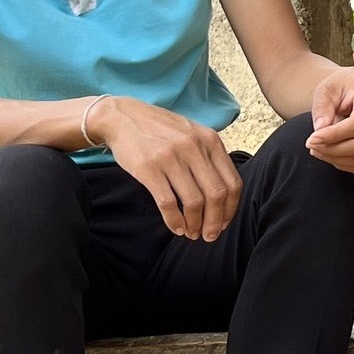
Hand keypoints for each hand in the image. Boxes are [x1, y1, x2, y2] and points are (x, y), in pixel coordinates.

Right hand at [91, 96, 242, 241]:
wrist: (121, 117)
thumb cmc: (160, 130)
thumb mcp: (192, 134)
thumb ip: (209, 156)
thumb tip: (223, 194)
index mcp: (210, 141)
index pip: (232, 182)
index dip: (230, 208)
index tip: (223, 223)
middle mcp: (195, 148)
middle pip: (216, 195)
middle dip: (215, 222)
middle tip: (209, 236)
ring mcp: (172, 157)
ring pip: (194, 202)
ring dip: (195, 224)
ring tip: (192, 233)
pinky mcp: (149, 168)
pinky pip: (168, 203)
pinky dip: (174, 220)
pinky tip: (176, 228)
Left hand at [307, 68, 353, 172]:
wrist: (350, 90)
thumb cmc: (339, 87)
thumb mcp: (325, 90)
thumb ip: (322, 107)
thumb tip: (321, 129)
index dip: (334, 135)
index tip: (312, 138)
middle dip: (332, 149)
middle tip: (311, 144)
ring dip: (335, 158)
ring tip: (317, 148)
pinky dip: (341, 162)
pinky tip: (328, 152)